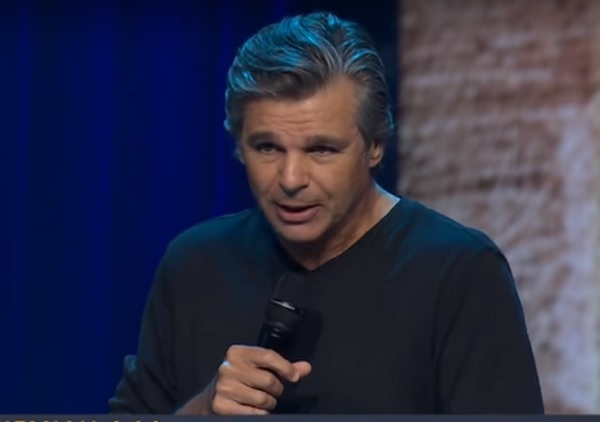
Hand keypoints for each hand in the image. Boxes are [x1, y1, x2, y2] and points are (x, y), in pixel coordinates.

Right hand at [176, 345, 311, 414]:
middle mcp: (228, 368)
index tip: (294, 376)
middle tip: (270, 391)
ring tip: (260, 399)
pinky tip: (252, 408)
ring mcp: (224, 387)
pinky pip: (255, 414)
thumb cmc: (240, 379)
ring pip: (263, 399)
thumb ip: (282, 367)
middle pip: (269, 380)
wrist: (212, 398)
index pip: (268, 356)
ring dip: (268, 404)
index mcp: (237, 353)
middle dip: (276, 390)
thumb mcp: (258, 367)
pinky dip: (259, 414)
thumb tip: (306, 368)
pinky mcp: (222, 405)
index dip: (285, 367)